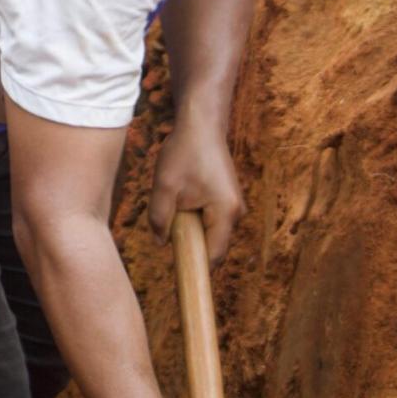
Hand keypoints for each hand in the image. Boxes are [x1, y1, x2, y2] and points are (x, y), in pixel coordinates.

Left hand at [150, 114, 244, 262]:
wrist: (201, 123)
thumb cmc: (183, 152)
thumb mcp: (165, 186)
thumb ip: (160, 218)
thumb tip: (161, 243)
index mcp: (226, 213)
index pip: (214, 255)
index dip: (196, 266)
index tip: (178, 274)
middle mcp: (236, 212)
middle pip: (213, 244)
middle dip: (190, 242)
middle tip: (168, 227)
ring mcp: (233, 204)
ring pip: (210, 230)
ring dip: (192, 226)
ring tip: (176, 202)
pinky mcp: (227, 197)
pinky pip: (211, 217)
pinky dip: (195, 214)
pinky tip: (182, 196)